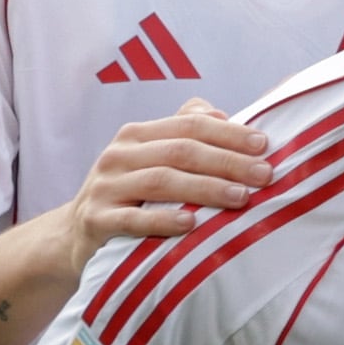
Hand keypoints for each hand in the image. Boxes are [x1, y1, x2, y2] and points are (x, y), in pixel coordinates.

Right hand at [52, 100, 264, 268]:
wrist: (78, 232)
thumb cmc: (132, 191)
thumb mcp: (152, 157)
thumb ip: (183, 133)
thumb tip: (221, 112)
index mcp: (137, 135)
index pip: (189, 125)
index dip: (228, 133)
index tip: (265, 144)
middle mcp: (119, 155)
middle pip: (180, 152)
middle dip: (227, 161)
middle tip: (265, 174)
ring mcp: (105, 187)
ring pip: (161, 181)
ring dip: (205, 188)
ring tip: (241, 197)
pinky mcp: (97, 219)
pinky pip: (132, 220)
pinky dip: (163, 221)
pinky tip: (191, 225)